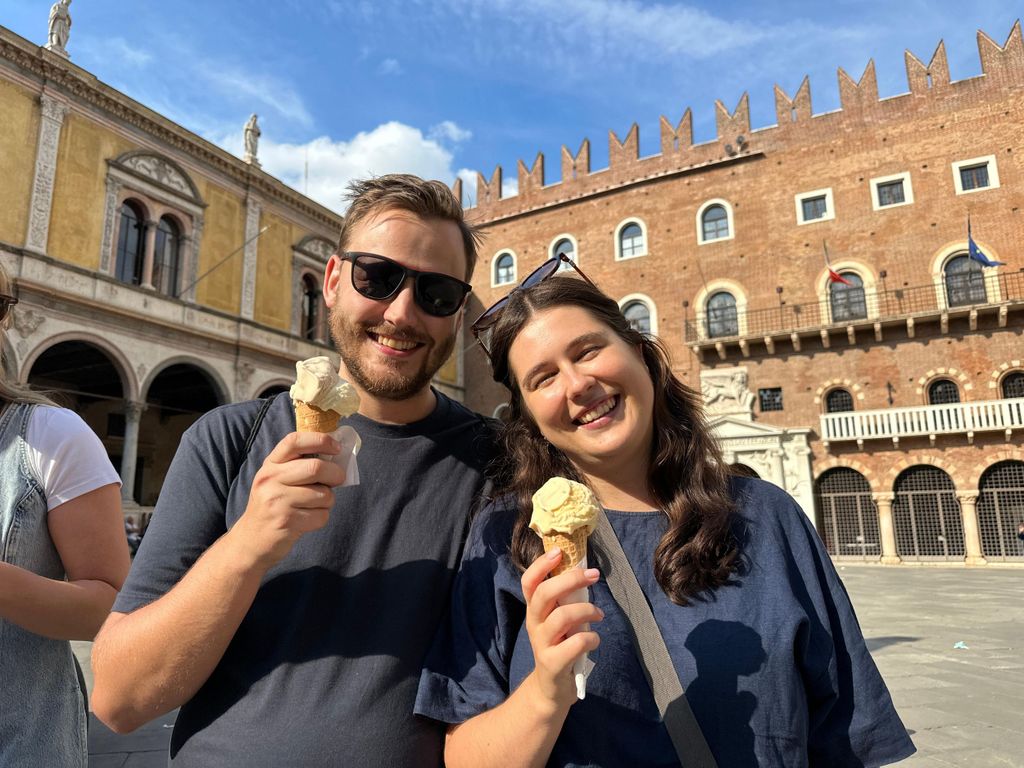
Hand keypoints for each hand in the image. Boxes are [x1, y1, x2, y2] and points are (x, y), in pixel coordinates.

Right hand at [228, 432, 346, 567]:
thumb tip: (337, 457)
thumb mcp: (277, 479)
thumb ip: (299, 465)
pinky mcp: (286, 522)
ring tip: (314, 504)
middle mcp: (270, 479)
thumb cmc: (273, 504)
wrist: (251, 539)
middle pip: (315, 468)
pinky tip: (308, 519)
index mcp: (271, 464)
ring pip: (324, 494)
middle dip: (336, 474)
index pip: (295, 441)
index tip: (336, 447)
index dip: (321, 440)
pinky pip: (321, 516)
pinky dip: (322, 518)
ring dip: (328, 500)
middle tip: (338, 479)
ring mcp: (277, 501)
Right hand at [521, 548, 602, 709]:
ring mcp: (541, 644)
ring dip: (586, 610)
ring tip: (599, 614)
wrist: (551, 689)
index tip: (559, 552)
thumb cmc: (560, 646)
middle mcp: (534, 623)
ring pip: (562, 617)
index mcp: (534, 610)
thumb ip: (565, 600)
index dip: (540, 565)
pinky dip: (591, 638)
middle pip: (544, 594)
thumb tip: (584, 572)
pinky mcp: (552, 663)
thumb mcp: (558, 621)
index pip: (529, 582)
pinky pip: (575, 643)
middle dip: (570, 580)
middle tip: (593, 575)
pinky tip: (595, 640)